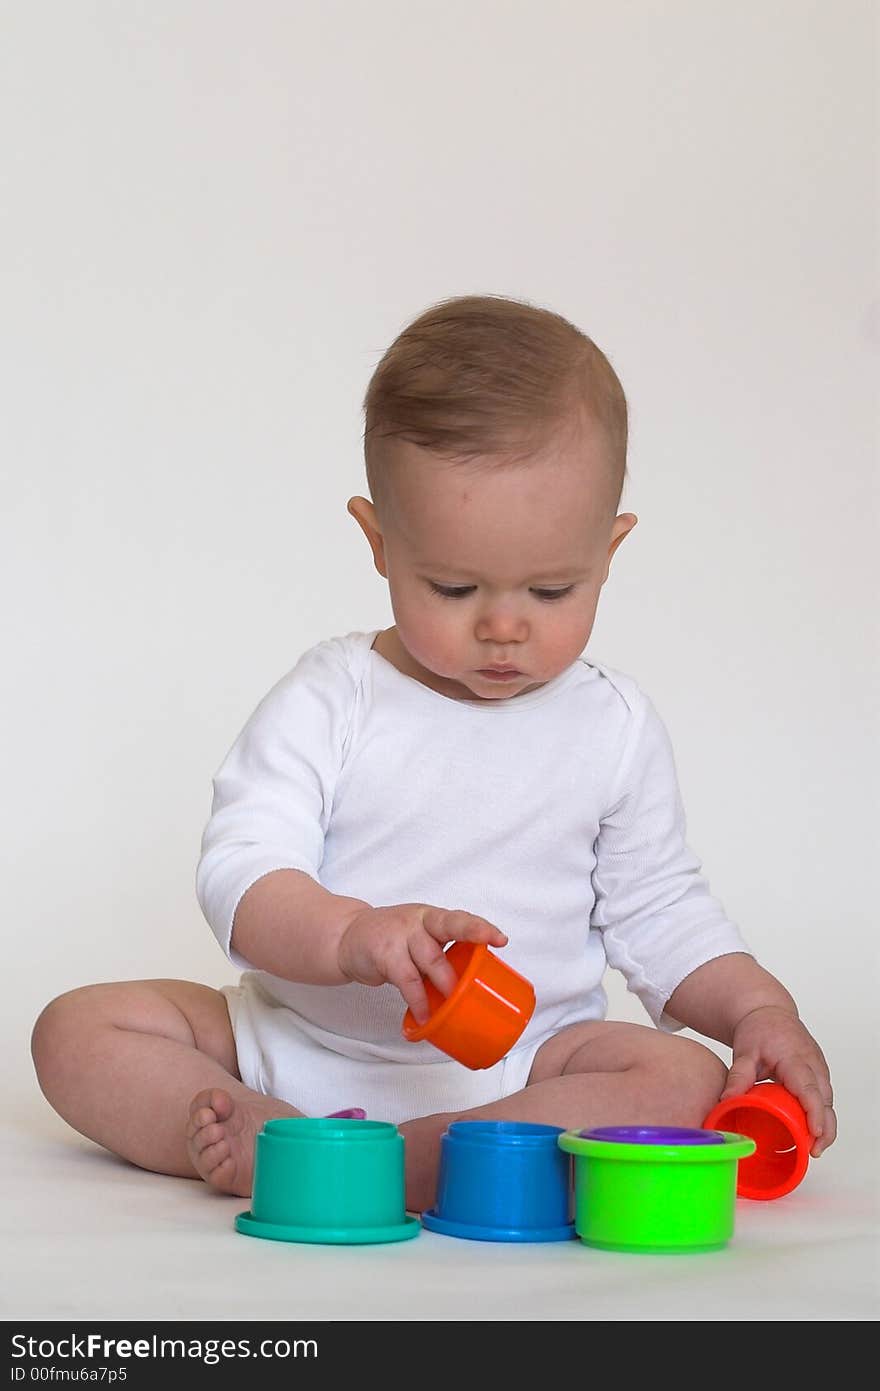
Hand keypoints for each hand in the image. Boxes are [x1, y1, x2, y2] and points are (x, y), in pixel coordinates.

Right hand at [337, 903, 507, 1023]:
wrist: (347, 936)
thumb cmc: (392, 940)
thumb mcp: (418, 939)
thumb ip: (441, 955)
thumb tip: (472, 989)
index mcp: (433, 918)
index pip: (461, 918)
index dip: (481, 927)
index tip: (501, 939)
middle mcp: (419, 920)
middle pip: (449, 926)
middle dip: (472, 936)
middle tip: (489, 956)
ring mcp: (400, 934)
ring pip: (430, 957)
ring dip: (445, 982)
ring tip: (454, 1003)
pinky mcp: (384, 952)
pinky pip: (406, 979)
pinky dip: (417, 1000)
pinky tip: (423, 1016)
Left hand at [722, 1005, 835, 1156]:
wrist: (770, 1012)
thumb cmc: (758, 1030)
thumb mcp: (745, 1051)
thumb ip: (738, 1075)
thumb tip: (725, 1101)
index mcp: (795, 1058)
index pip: (809, 1088)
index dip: (814, 1111)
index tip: (815, 1132)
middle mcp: (813, 1064)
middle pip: (826, 1100)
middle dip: (825, 1127)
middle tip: (813, 1152)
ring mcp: (819, 1069)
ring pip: (828, 1101)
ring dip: (825, 1124)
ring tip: (813, 1149)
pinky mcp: (819, 1074)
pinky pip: (825, 1097)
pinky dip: (822, 1115)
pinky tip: (812, 1133)